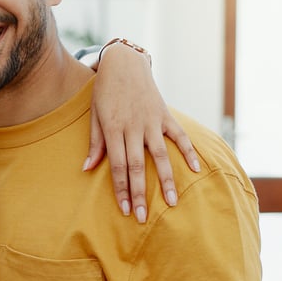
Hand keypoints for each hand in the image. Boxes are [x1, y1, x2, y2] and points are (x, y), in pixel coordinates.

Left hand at [83, 42, 199, 222]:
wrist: (123, 64)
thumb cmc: (104, 92)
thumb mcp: (94, 115)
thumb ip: (95, 143)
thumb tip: (86, 169)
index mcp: (113, 128)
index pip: (118, 165)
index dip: (121, 189)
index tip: (125, 209)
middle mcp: (133, 127)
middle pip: (137, 166)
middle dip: (139, 193)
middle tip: (142, 217)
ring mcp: (151, 120)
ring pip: (160, 155)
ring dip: (165, 180)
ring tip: (171, 203)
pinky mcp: (164, 114)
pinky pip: (179, 135)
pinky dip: (188, 151)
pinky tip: (195, 170)